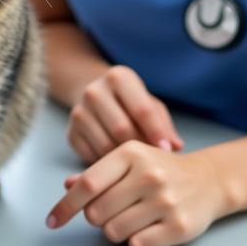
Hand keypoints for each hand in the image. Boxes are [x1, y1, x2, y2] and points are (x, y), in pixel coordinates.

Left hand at [46, 141, 230, 245]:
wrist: (208, 179)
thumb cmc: (159, 169)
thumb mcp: (129, 160)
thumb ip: (98, 172)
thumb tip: (67, 186)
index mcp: (130, 153)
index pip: (87, 184)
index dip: (65, 206)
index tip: (51, 222)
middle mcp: (148, 174)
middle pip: (97, 212)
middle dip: (97, 217)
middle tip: (113, 210)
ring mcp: (165, 201)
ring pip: (114, 231)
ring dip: (115, 230)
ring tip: (132, 217)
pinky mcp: (179, 227)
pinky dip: (136, 242)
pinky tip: (147, 228)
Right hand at [68, 65, 182, 162]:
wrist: (96, 97)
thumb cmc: (132, 103)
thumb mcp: (151, 105)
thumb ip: (164, 125)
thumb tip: (175, 147)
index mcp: (119, 77)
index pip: (141, 109)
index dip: (157, 133)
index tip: (167, 150)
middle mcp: (94, 91)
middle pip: (122, 129)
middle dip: (140, 149)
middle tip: (153, 164)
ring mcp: (79, 112)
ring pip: (105, 145)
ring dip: (124, 161)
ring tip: (139, 168)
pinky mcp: (71, 133)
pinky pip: (91, 156)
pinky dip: (107, 166)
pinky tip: (119, 166)